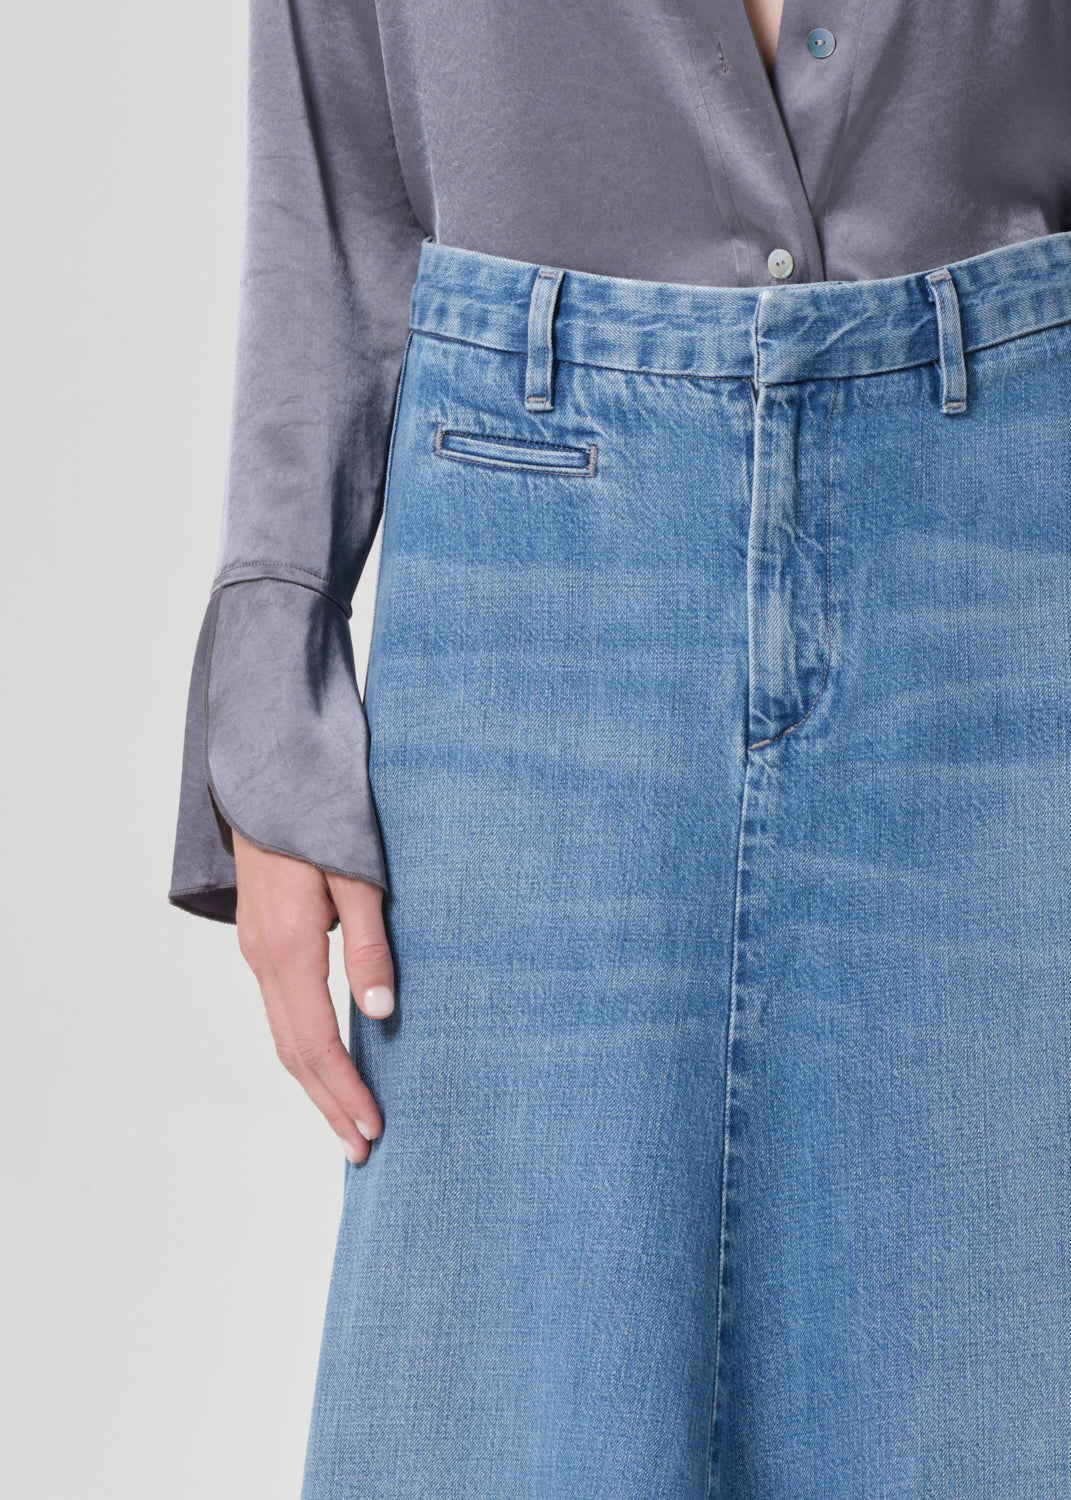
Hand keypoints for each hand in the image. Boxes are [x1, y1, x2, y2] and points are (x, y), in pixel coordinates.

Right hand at [231, 828, 394, 1164]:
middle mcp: (264, 957)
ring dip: (315, 1084)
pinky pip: (282, 1012)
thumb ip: (371, 942)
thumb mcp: (357, 873)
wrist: (266, 772)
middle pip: (293, 1052)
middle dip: (329, 1104)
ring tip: (348, 1122)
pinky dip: (304, 1050)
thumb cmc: (319, 813)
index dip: (344, 1091)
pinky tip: (328, 1064)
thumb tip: (379, 1013)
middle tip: (363, 1149)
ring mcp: (257, 950)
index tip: (373, 1130)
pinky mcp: (263, 941)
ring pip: (283, 1035)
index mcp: (289, 946)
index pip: (315, 1042)